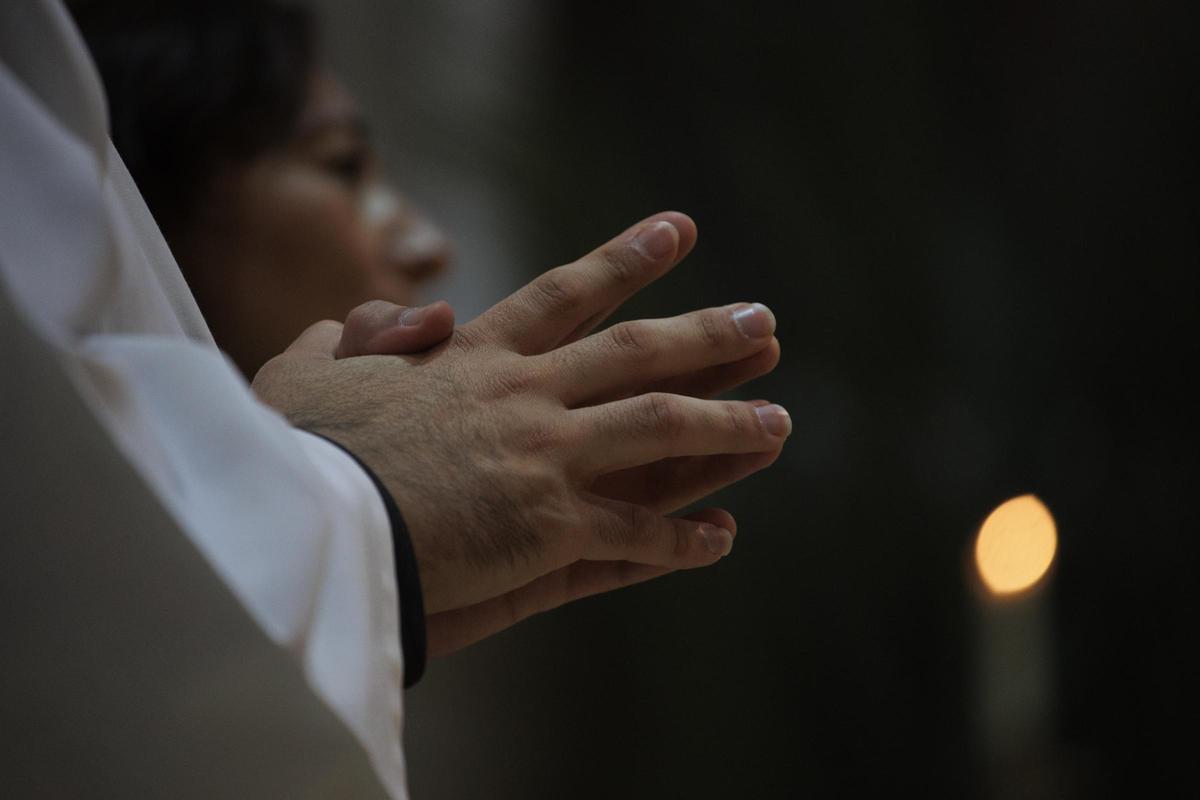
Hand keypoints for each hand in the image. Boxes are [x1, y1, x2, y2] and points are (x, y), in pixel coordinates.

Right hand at [333, 219, 783, 515]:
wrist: (312, 520)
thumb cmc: (304, 446)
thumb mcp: (314, 365)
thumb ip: (364, 331)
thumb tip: (412, 317)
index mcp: (478, 356)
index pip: (567, 294)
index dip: (627, 260)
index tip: (678, 231)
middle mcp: (526, 396)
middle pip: (636, 353)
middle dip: (707, 334)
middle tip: (764, 322)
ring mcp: (545, 458)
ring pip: (659, 430)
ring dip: (725, 427)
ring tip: (779, 423)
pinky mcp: (549, 526)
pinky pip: (634, 532)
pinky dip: (681, 541)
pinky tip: (723, 540)